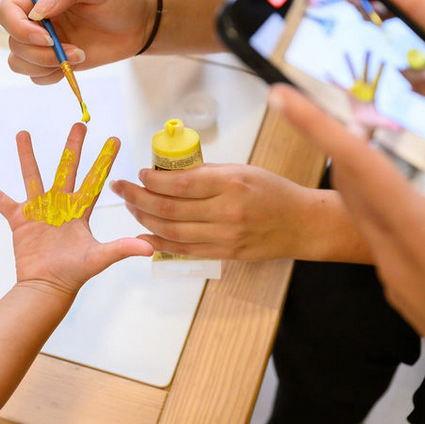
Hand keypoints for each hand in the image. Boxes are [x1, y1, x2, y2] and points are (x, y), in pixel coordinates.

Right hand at [0, 0, 156, 84]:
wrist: (138, 23)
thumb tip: (39, 10)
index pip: (6, 12)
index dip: (19, 29)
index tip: (46, 37)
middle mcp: (34, 19)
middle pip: (12, 43)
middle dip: (39, 54)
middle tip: (73, 51)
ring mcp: (42, 42)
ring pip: (19, 63)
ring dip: (45, 66)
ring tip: (78, 57)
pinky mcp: (53, 61)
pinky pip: (36, 77)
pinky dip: (51, 76)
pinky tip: (74, 65)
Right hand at [0, 123, 151, 294]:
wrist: (47, 287)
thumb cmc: (74, 274)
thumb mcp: (100, 258)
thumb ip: (122, 248)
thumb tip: (149, 248)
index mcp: (81, 211)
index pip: (95, 179)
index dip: (104, 160)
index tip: (114, 139)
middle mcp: (61, 205)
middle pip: (67, 169)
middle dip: (73, 146)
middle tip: (79, 123)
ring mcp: (39, 211)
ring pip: (33, 176)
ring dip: (28, 155)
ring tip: (23, 132)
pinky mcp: (19, 220)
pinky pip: (1, 200)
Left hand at [110, 164, 335, 260]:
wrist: (302, 224)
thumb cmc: (274, 192)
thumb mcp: (243, 170)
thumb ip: (208, 173)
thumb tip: (171, 173)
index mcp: (231, 183)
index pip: (180, 183)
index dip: (153, 180)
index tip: (140, 174)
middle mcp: (226, 211)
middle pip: (170, 208)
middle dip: (139, 198)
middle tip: (122, 189)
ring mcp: (225, 236)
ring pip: (173, 230)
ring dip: (145, 219)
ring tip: (131, 209)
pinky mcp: (225, 253)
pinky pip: (185, 250)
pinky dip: (161, 243)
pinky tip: (144, 234)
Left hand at [266, 83, 424, 423]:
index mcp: (421, 233)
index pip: (359, 167)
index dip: (318, 129)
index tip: (283, 100)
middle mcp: (395, 255)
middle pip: (351, 190)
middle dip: (339, 148)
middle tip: (341, 112)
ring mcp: (394, 280)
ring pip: (363, 217)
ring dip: (362, 182)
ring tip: (378, 149)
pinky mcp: (405, 298)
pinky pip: (381, 244)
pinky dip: (385, 215)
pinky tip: (415, 209)